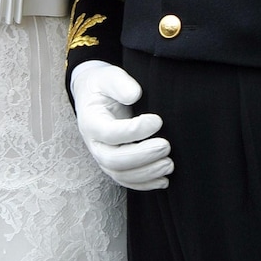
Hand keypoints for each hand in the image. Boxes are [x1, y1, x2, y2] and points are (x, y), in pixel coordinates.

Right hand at [71, 61, 172, 190]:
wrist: (94, 95)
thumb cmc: (103, 84)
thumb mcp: (109, 76)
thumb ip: (121, 83)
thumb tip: (135, 94)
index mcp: (90, 121)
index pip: (110, 133)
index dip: (134, 131)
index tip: (158, 121)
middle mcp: (94, 144)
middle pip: (114, 160)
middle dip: (142, 157)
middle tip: (166, 146)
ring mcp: (103, 156)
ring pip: (121, 175)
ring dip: (146, 173)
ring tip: (169, 164)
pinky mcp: (113, 164)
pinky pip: (126, 180)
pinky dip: (145, 184)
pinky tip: (164, 181)